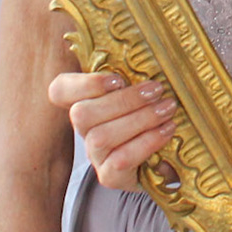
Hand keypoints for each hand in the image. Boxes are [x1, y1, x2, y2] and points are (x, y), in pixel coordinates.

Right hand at [46, 71, 176, 191]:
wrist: (170, 160)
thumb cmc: (156, 119)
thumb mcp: (146, 94)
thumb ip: (138, 76)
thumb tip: (152, 54)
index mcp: (89, 102)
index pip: (60, 90)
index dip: (82, 83)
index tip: (117, 78)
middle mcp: (86, 130)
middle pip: (81, 113)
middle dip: (123, 100)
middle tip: (157, 90)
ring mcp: (96, 155)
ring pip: (100, 137)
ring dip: (139, 119)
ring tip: (167, 109)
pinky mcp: (110, 177)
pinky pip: (120, 160)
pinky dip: (146, 142)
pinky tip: (167, 130)